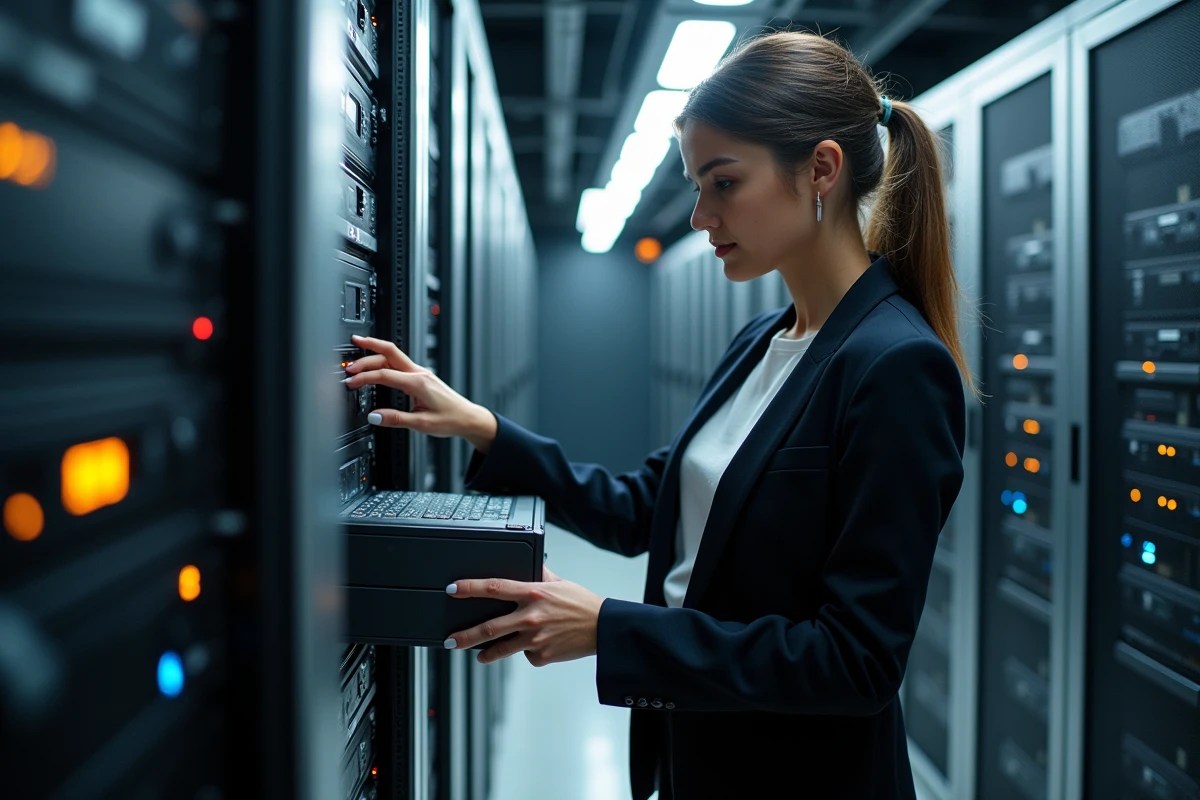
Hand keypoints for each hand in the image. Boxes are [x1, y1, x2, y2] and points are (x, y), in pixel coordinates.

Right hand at [343, 335, 497, 451]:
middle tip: (349, 360)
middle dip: (367, 350)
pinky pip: (399, 362)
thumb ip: (396, 420)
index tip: (351, 382)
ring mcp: (420, 373)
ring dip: (374, 351)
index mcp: (418, 383)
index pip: (384, 375)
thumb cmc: (450, 420)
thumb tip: (374, 417)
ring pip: (394, 355)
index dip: (364, 377)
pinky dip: (384, 358)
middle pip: (389, 353)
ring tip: (358, 347)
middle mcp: (419, 373)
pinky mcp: (420, 376)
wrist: (468, 417)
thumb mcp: (422, 424)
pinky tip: (376, 360)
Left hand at [444, 566, 603, 666]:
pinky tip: (536, 646)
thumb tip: (529, 562)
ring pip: (500, 649)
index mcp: (533, 593)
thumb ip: (539, 575)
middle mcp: (530, 616)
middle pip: (489, 628)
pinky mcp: (542, 656)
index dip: (470, 588)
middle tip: (451, 639)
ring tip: (477, 654)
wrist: (603, 628)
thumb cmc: (582, 603)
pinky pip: (525, 655)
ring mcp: (535, 639)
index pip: (494, 587)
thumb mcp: (559, 582)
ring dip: (484, 653)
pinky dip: (525, 652)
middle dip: (465, 636)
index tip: (453, 589)